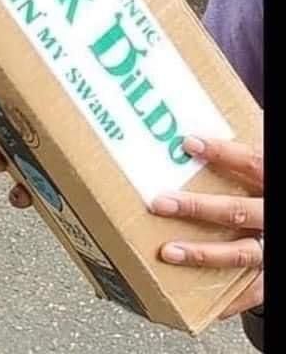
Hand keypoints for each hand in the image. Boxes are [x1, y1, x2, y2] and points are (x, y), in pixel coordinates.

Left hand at [151, 136, 263, 318]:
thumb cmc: (268, 187)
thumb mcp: (260, 169)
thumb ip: (238, 156)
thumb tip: (195, 134)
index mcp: (272, 183)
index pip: (251, 163)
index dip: (222, 152)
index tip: (189, 143)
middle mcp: (273, 215)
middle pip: (236, 210)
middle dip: (195, 207)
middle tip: (160, 203)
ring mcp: (273, 248)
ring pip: (239, 253)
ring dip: (200, 253)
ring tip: (168, 251)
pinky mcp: (271, 275)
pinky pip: (251, 292)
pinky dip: (226, 300)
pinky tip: (198, 298)